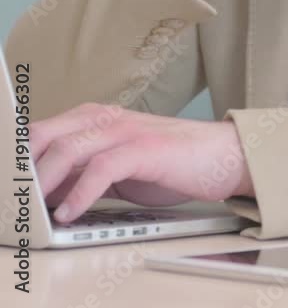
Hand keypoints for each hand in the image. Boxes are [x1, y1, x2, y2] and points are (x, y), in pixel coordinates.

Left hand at [30, 103, 253, 223]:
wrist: (222, 155)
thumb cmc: (171, 162)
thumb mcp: (117, 167)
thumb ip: (82, 172)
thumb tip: (43, 192)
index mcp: (95, 119)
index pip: (41, 131)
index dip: (20, 156)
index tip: (8, 183)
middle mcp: (106, 118)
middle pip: (46, 135)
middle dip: (24, 166)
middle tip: (13, 196)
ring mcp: (125, 131)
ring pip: (68, 148)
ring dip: (43, 181)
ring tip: (32, 209)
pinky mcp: (144, 149)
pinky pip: (102, 168)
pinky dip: (80, 192)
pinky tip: (69, 212)